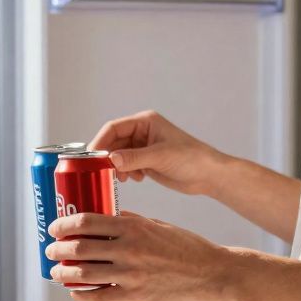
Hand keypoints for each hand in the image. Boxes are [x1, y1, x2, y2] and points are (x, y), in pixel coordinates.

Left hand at [46, 211, 235, 300]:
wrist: (213, 274)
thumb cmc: (189, 249)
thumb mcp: (160, 226)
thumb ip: (133, 223)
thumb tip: (109, 219)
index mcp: (134, 227)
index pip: (87, 221)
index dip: (64, 225)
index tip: (54, 228)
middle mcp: (128, 249)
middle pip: (79, 247)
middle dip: (58, 249)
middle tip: (50, 250)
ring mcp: (131, 275)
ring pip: (84, 273)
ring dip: (64, 273)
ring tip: (57, 272)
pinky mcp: (136, 297)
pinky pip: (99, 297)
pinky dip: (82, 295)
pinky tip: (76, 292)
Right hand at [89, 110, 224, 195]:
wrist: (208, 175)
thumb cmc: (191, 158)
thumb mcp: (160, 156)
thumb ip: (134, 158)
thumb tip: (111, 159)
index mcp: (145, 122)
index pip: (114, 128)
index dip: (100, 141)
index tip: (91, 156)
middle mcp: (142, 132)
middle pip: (114, 142)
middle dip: (108, 157)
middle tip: (102, 171)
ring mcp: (144, 147)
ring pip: (119, 155)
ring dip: (117, 167)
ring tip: (123, 177)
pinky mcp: (147, 161)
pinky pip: (127, 165)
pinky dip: (126, 172)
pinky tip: (135, 179)